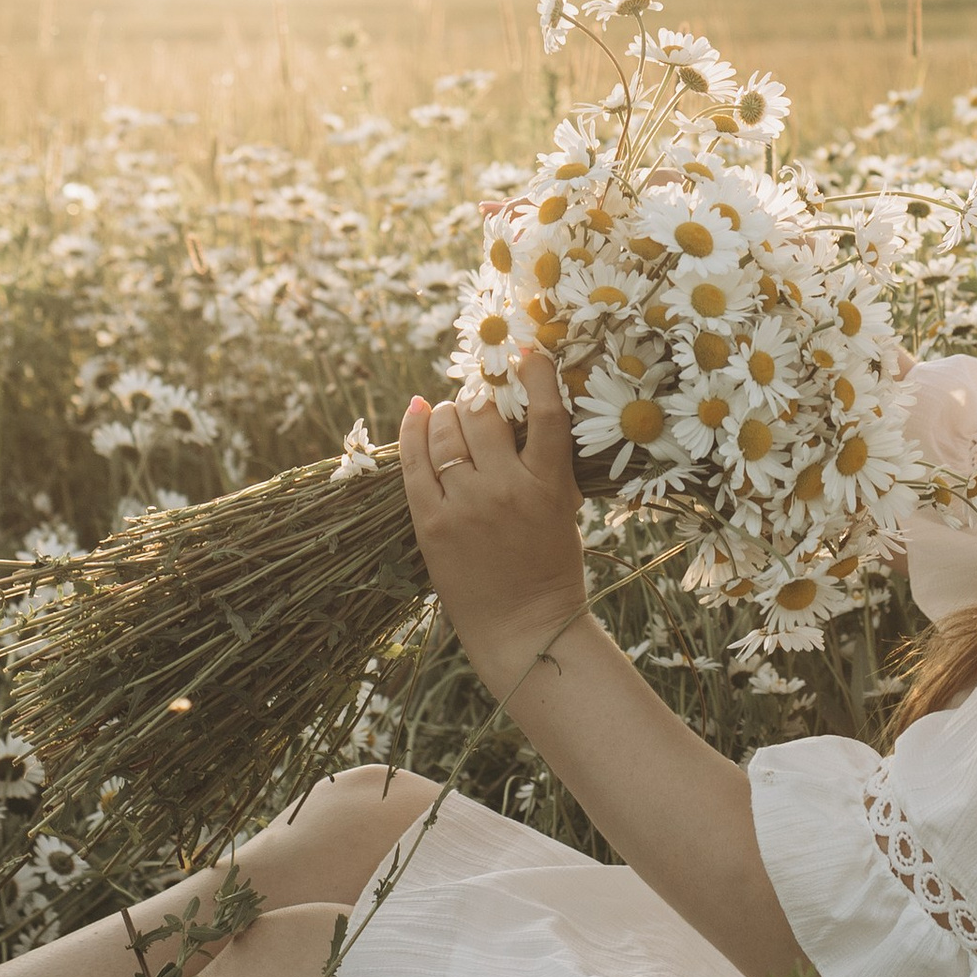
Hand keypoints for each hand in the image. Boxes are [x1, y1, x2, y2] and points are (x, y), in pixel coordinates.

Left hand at [398, 350, 586, 688]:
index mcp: (550, 486)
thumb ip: (546, 464)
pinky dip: (412, 428)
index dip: (535, 372)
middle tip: (478, 405)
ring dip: (447, 413)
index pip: (546, 413)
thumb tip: (519, 412)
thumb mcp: (564, 509)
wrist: (522, 626)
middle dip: (479, 401)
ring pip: (447, 430)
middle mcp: (507, 490)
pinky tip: (415, 411)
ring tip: (450, 416)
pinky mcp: (432, 523)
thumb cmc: (549, 566)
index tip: (525, 351)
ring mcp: (465, 506)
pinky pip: (414, 461)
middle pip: (484, 415)